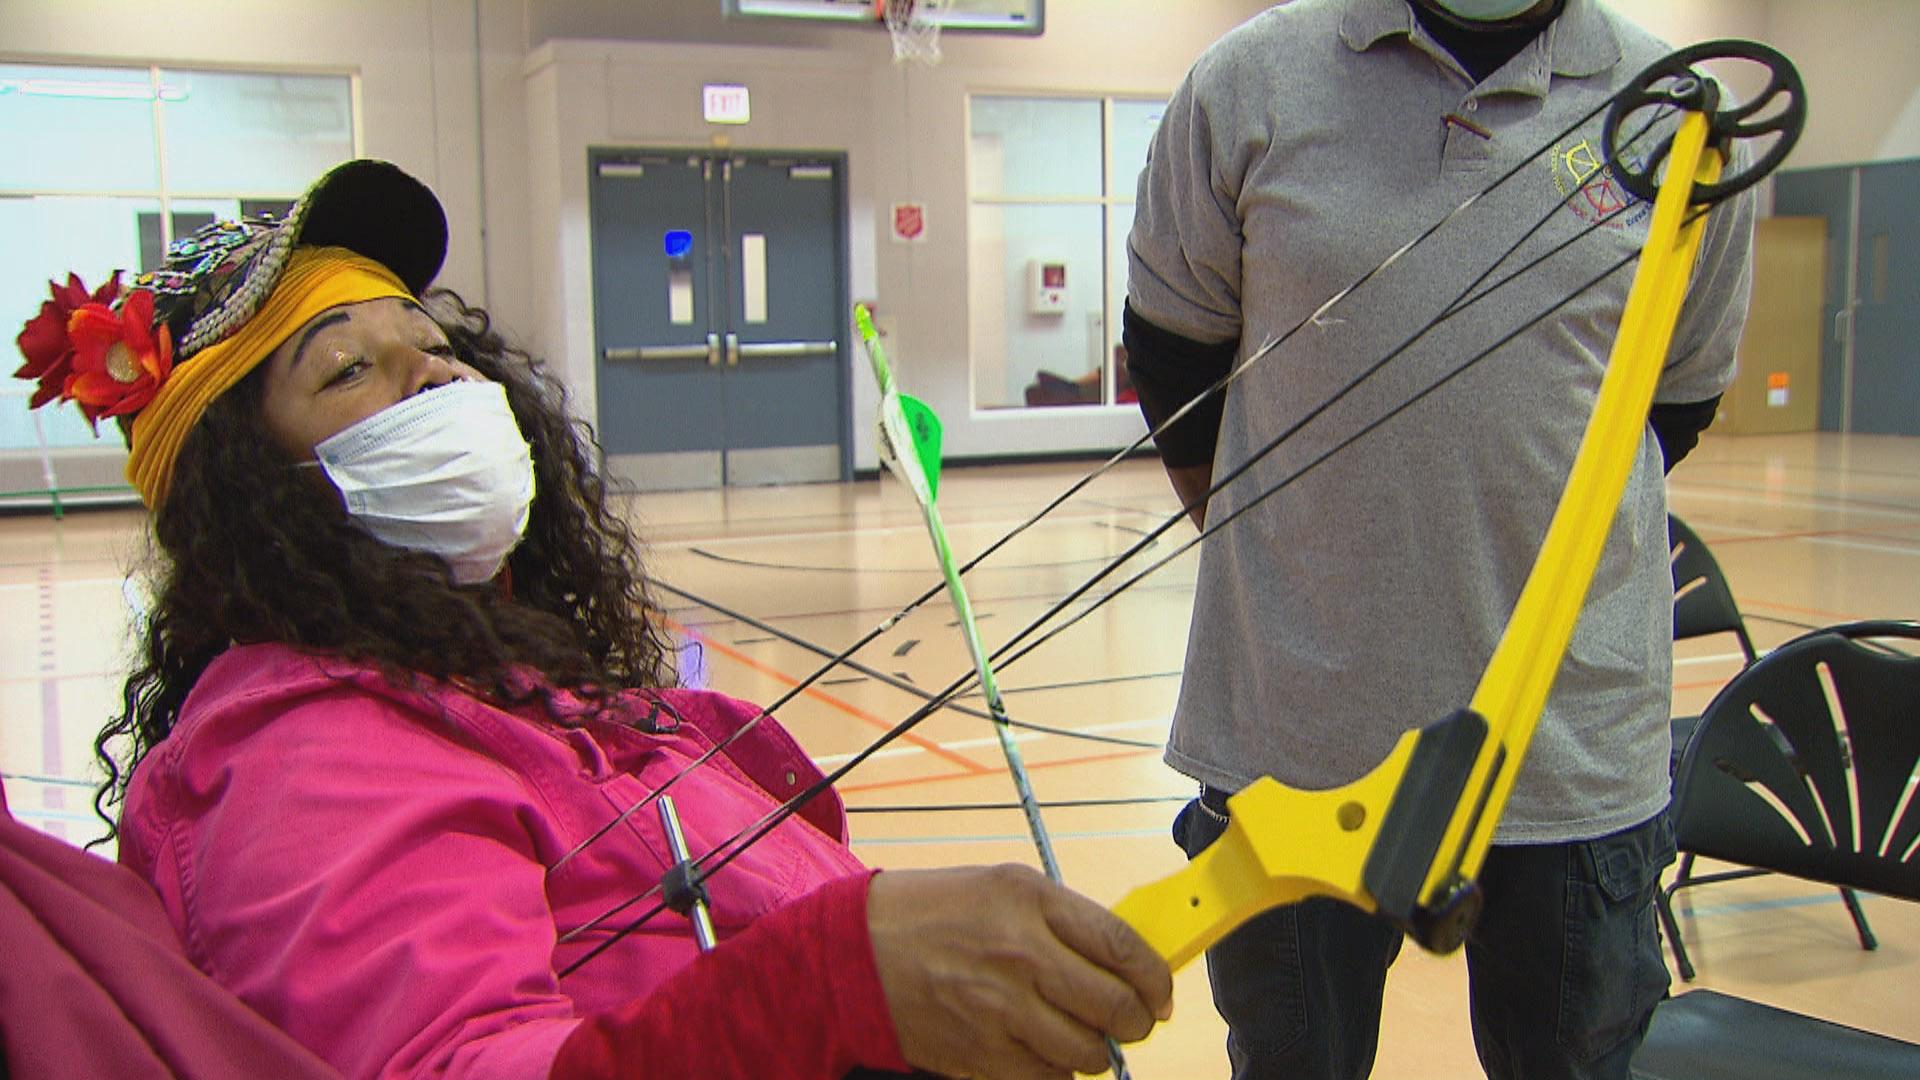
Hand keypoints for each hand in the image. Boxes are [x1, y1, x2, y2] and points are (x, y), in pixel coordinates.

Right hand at [867, 865, 1173, 1078]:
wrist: (858, 950)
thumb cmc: (935, 912)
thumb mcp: (1005, 887)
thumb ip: (1067, 919)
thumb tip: (1128, 961)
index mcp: (1032, 901)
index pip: (1124, 947)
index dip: (1156, 978)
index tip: (1161, 992)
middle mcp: (1021, 955)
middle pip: (1115, 1007)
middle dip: (1136, 1020)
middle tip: (1131, 1019)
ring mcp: (1000, 1010)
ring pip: (1087, 1052)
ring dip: (1097, 1050)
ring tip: (1083, 1033)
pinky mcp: (981, 1054)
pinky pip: (1048, 1078)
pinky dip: (1059, 1070)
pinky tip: (1045, 1048)